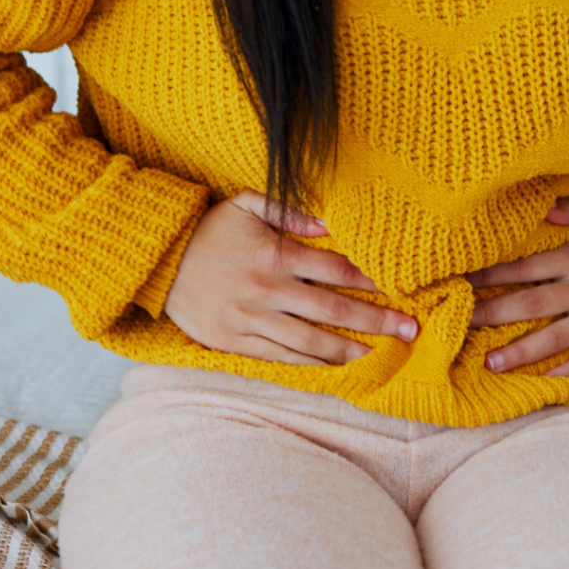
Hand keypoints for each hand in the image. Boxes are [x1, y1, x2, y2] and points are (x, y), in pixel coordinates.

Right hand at [165, 188, 417, 365]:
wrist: (160, 261)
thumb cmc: (210, 229)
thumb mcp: (247, 204)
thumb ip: (288, 211)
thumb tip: (327, 224)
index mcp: (274, 255)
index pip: (335, 270)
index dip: (370, 280)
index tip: (398, 287)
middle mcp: (266, 290)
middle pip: (332, 309)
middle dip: (374, 320)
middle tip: (409, 329)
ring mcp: (250, 319)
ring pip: (308, 341)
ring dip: (346, 348)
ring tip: (376, 353)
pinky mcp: (234, 341)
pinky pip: (279, 356)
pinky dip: (309, 363)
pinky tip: (333, 364)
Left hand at [466, 191, 568, 376]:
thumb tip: (543, 205)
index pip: (525, 268)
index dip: (492, 275)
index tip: (463, 281)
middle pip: (532, 305)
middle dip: (493, 314)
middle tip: (462, 323)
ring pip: (555, 338)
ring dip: (521, 353)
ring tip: (490, 364)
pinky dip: (566, 372)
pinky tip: (540, 381)